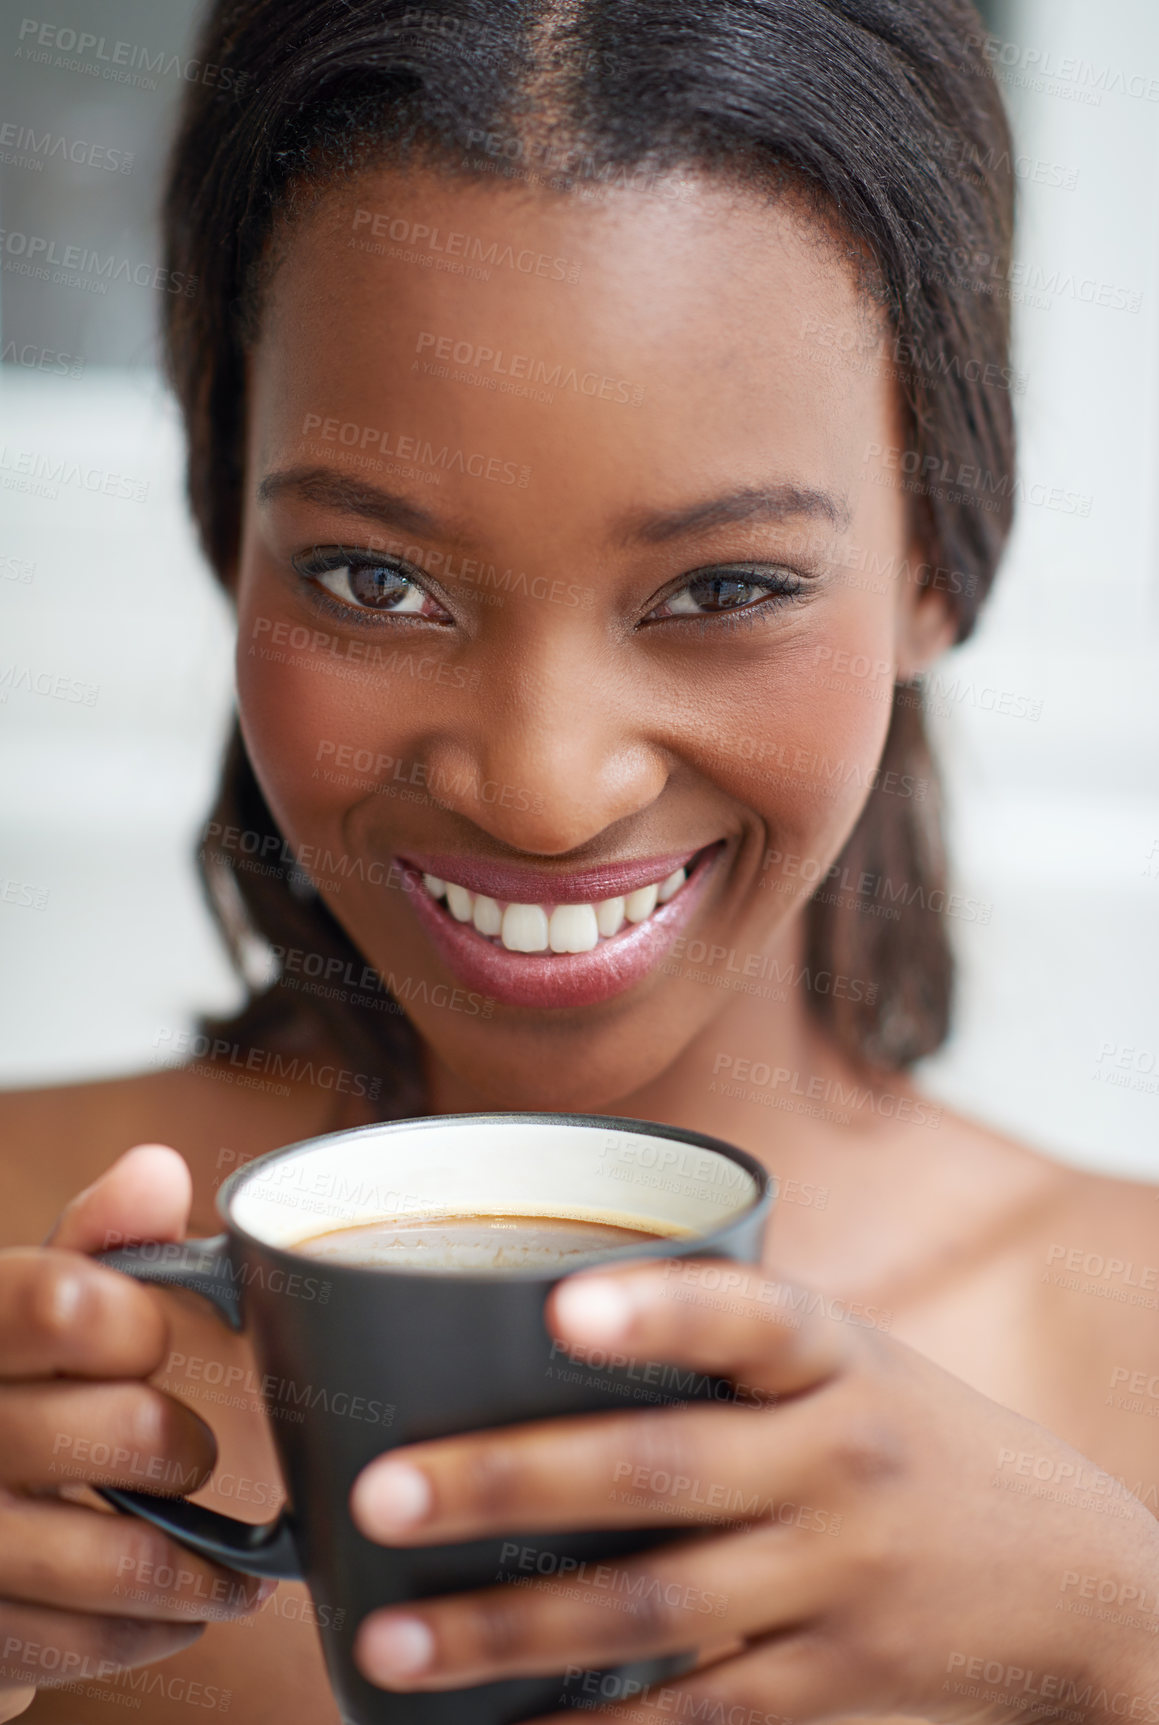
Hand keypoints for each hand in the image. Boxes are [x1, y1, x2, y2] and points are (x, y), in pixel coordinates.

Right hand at [0, 1146, 269, 1719]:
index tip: (142, 1338)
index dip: (134, 1321)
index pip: (67, 1302)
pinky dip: (160, 1625)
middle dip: (179, 1441)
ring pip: (124, 1557)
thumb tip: (157, 1170)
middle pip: (127, 1431)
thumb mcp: (18, 1305)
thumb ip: (92, 1238)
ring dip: (200, 1557)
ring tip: (222, 1550)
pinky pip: (94, 1645)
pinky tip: (179, 1602)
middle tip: (182, 1447)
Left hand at [349, 1259, 1158, 1722]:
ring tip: (387, 1645)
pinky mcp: (830, 1681)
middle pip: (662, 1473)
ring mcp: (836, 1577)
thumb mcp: (856, 1362)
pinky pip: (694, 1712)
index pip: (749, 1313)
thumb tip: (536, 1315)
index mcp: (834, 1357)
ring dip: (510, 1630)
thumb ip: (733, 1344)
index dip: (659, 1308)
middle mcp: (836, 1459)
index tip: (560, 1307)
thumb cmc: (918, 1442)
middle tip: (380, 1497)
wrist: (1081, 1584)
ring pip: (653, 1607)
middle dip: (512, 1484)